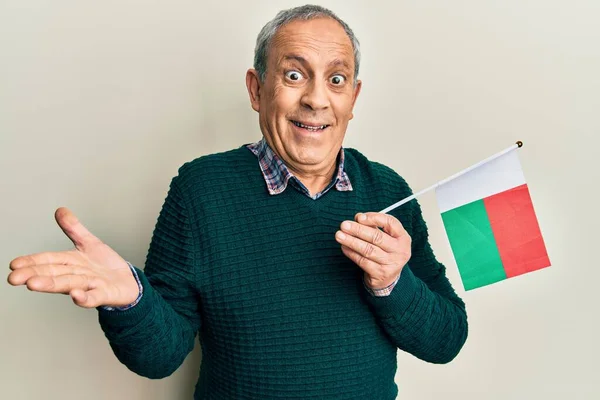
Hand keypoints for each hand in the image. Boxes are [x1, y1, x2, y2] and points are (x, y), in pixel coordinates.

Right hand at [7, 207, 138, 308]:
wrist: (129, 283)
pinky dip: (84, 298)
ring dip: (51, 285)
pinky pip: (94, 297)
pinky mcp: (105, 295)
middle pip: (54, 274)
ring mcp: (90, 286)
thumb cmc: (105, 266)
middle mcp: (77, 276)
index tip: (13, 265)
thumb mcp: (90, 243)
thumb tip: (60, 210)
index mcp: (71, 263)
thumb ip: (74, 229)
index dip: (31, 262)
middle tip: (14, 278)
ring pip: (68, 284)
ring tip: (33, 284)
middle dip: (34, 276)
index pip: (48, 261)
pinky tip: (75, 295)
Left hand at [335, 212, 410, 289]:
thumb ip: (373, 226)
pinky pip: (363, 261)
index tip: (359, 217)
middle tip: (344, 225)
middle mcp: (400, 250)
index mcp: (403, 237)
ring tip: (339, 235)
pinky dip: (351, 253)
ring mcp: (391, 263)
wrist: (388, 278)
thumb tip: (358, 217)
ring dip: (351, 241)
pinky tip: (344, 247)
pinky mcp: (380, 274)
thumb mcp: (385, 237)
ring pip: (368, 250)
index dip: (374, 218)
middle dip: (358, 230)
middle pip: (377, 237)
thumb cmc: (384, 251)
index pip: (391, 222)